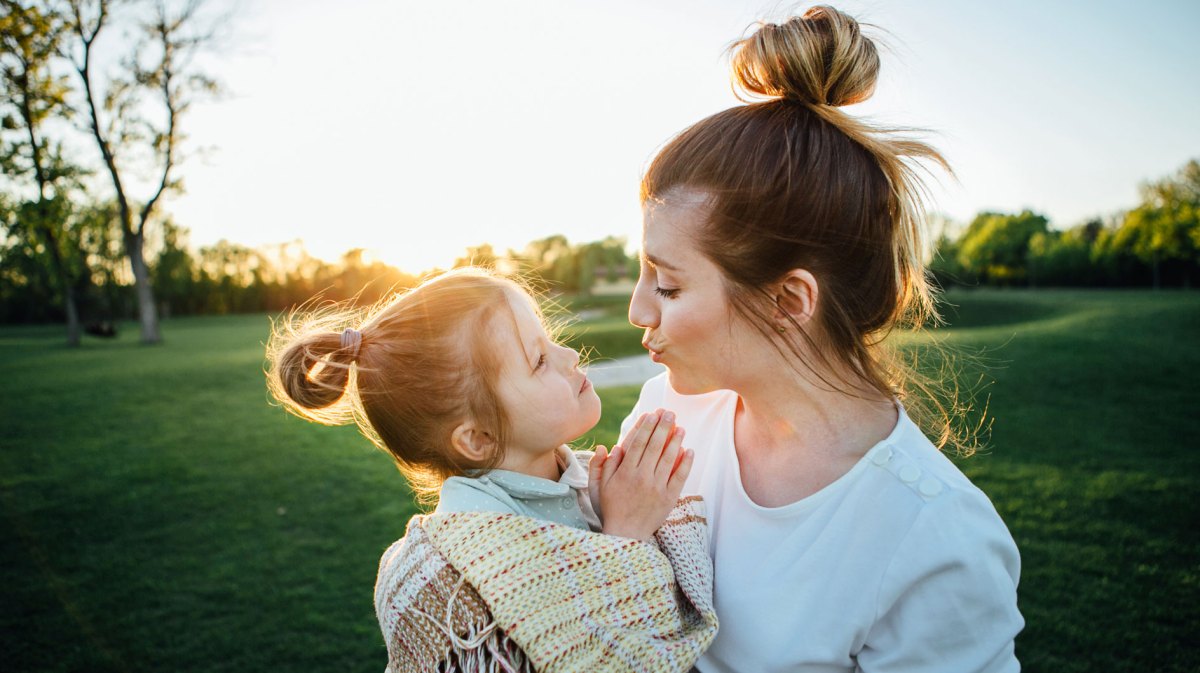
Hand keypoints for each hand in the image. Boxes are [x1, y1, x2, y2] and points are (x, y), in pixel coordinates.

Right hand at [591, 409, 693, 540]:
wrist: (626, 534)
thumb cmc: (610, 509)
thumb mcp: (598, 487)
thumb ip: (601, 466)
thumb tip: (606, 446)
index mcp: (625, 473)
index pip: (637, 443)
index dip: (645, 427)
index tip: (651, 414)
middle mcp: (642, 477)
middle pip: (654, 446)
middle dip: (663, 427)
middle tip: (670, 413)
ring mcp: (657, 488)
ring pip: (668, 459)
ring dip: (675, 441)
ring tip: (681, 427)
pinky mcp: (668, 498)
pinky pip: (679, 477)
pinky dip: (685, 463)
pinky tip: (689, 450)